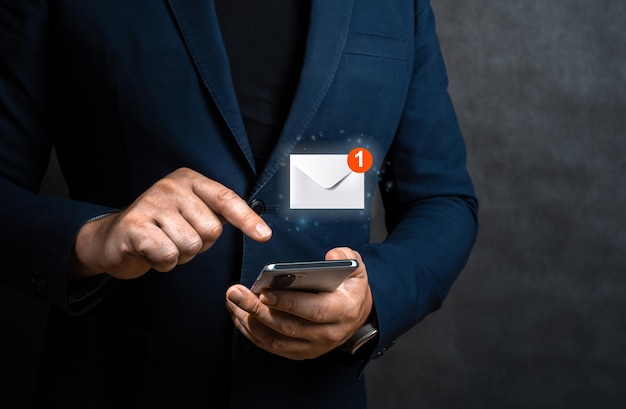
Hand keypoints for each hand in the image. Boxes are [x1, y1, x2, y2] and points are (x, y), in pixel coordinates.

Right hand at [70, 167, 271, 278]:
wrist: (113, 240)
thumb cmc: (159, 228)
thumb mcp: (189, 213)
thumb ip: (215, 214)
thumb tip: (259, 228)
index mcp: (189, 180)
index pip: (225, 199)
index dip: (247, 219)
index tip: (264, 235)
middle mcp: (171, 187)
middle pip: (211, 230)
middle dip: (200, 245)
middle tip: (177, 238)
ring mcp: (151, 204)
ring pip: (191, 245)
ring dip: (181, 256)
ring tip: (163, 245)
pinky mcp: (135, 226)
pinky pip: (169, 255)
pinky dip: (164, 263)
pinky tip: (151, 253)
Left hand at [225, 247, 372, 359]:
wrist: (357, 316)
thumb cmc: (351, 290)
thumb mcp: (357, 268)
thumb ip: (345, 256)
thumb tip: (329, 256)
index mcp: (342, 311)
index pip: (313, 311)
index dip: (288, 303)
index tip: (264, 292)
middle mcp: (327, 333)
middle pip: (287, 326)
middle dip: (257, 309)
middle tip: (236, 293)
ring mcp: (311, 346)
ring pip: (274, 338)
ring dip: (248, 321)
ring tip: (232, 300)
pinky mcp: (298, 351)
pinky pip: (270, 345)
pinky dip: (251, 331)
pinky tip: (238, 313)